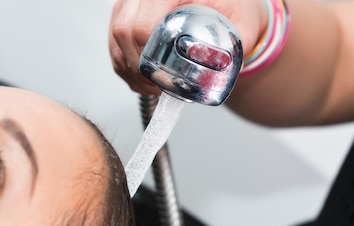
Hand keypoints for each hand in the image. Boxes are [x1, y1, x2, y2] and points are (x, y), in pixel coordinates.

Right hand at [108, 0, 266, 95]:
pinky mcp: (123, 14)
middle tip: (156, 85)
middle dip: (136, 67)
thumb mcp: (240, 24)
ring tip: (152, 86)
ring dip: (130, 70)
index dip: (146, 55)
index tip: (161, 76)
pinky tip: (143, 80)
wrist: (225, 4)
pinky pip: (114, 44)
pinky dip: (125, 67)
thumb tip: (219, 71)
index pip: (143, 22)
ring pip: (115, 38)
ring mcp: (130, 2)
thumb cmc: (233, 8)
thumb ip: (232, 46)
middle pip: (123, 30)